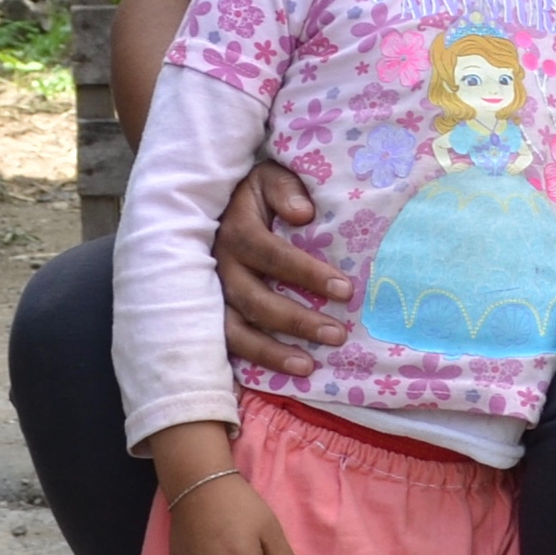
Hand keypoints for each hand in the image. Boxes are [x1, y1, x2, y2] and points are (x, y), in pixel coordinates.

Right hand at [216, 160, 346, 372]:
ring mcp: (211, 293)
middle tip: (337, 335)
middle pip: (255, 299)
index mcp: (237, 230)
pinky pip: (226, 344)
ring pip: (234, 330)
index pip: (271, 254)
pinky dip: (250, 361)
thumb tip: (303, 213)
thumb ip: (286, 189)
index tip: (345, 290)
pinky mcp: (210, 313)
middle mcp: (220, 265)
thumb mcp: (269, 177)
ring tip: (307, 367)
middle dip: (296, 320)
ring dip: (270, 351)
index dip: (306, 273)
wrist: (216, 202)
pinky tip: (277, 376)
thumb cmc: (256, 192)